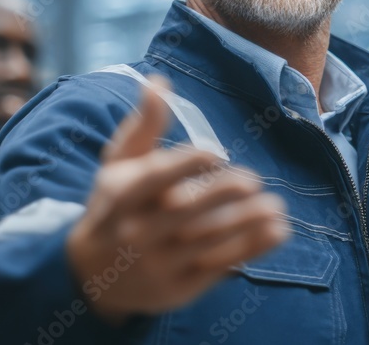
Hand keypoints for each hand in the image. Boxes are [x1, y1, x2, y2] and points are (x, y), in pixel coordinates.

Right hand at [66, 76, 288, 321]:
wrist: (91, 275)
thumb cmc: (114, 205)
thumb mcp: (118, 164)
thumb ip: (143, 125)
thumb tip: (160, 81)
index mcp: (124, 195)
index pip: (154, 179)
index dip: (184, 165)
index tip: (213, 152)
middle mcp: (140, 230)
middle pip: (183, 213)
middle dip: (219, 196)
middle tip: (253, 180)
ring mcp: (160, 262)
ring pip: (207, 242)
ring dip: (244, 225)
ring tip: (276, 207)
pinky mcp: (181, 286)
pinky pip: (220, 267)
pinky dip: (250, 250)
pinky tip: (277, 232)